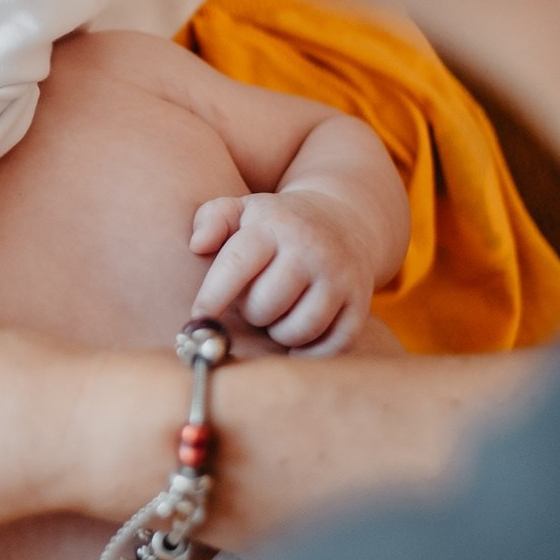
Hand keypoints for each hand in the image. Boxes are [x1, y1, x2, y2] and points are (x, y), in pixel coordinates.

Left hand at [190, 189, 376, 353]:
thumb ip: (211, 220)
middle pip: (265, 305)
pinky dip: (312, 351)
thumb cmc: (276, 224)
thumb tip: (198, 245)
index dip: (213, 296)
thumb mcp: (241, 209)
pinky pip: (333, 346)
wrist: (343, 219)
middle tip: (254, 304)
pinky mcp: (361, 302)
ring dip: (280, 333)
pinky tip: (300, 337)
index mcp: (274, 226)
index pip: (237, 264)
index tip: (199, 315)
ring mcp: (340, 276)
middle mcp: (311, 250)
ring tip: (277, 315)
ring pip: (298, 330)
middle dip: (251, 313)